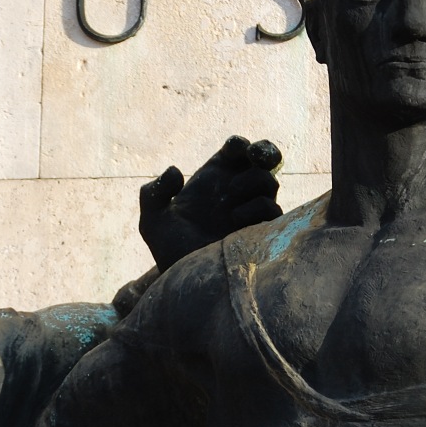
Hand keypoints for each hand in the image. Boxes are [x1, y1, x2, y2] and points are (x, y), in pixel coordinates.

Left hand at [139, 135, 282, 270]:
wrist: (186, 281)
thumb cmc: (169, 249)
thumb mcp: (152, 221)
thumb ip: (153, 193)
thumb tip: (175, 172)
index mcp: (216, 178)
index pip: (236, 150)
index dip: (238, 145)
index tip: (231, 151)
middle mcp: (238, 191)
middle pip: (265, 158)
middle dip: (265, 151)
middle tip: (256, 156)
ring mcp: (252, 210)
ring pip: (269, 181)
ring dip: (250, 184)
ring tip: (227, 205)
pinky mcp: (261, 231)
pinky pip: (273, 210)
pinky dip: (255, 208)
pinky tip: (235, 221)